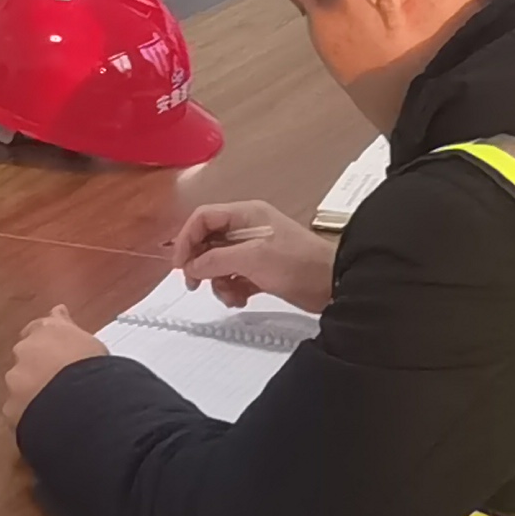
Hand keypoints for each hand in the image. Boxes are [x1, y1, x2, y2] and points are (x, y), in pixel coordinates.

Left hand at [4, 307, 107, 423]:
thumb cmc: (90, 366)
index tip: (51, 346)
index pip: (37, 328)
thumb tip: (58, 310)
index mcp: (45, 330)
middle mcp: (25, 352)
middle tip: (59, 381)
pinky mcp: (12, 408)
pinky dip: (30, 416)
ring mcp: (16, 380)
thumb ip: (68, 327)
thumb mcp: (89, 339)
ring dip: (32, 393)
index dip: (45, 340)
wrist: (80, 399)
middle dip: (37, 368)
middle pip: (26, 358)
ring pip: (20, 386)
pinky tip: (48, 421)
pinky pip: (19, 412)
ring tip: (57, 406)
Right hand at [170, 199, 332, 313]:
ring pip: (220, 263)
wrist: (333, 284)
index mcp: (245, 215)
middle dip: (201, 264)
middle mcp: (248, 229)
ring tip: (230, 296)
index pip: (203, 218)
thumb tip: (191, 266)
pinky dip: (233, 289)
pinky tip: (240, 300)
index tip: (181, 265)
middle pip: (208, 242)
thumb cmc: (296, 264)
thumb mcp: (252, 259)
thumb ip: (216, 260)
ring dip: (218, 282)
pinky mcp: (262, 270)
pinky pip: (235, 277)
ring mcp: (255, 250)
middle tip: (196, 285)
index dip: (186, 239)